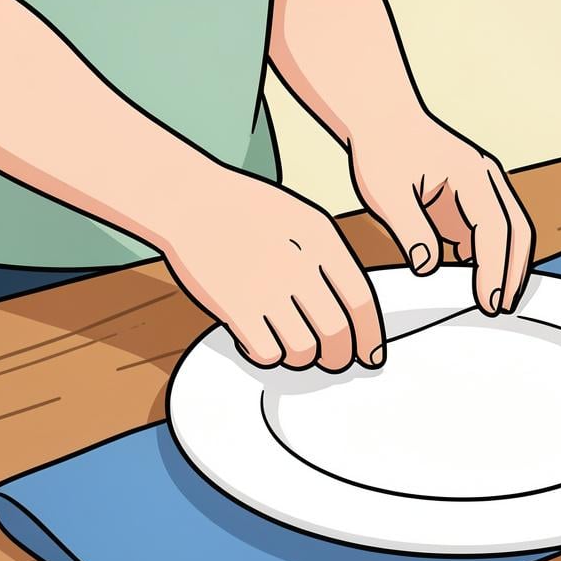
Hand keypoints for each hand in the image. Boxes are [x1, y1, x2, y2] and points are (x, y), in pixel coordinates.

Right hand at [160, 168, 382, 370]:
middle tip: (332, 360)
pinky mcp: (234, 308)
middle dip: (339, 357)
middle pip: (337, 334)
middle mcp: (299, 266)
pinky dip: (267, 356)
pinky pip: (267, 353)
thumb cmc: (249, 210)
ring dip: (302, 357)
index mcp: (322, 242)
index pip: (362, 302)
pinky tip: (258, 341)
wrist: (190, 200)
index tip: (371, 356)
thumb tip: (356, 310)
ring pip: (303, 350)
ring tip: (290, 344)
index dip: (371, 337)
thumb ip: (334, 260)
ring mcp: (266, 288)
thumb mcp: (305, 220)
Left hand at [348, 118, 534, 313]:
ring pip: (510, 232)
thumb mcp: (387, 194)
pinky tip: (478, 282)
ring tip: (494, 302)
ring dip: (507, 267)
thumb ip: (411, 232)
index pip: (494, 229)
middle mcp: (487, 179)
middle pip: (516, 231)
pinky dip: (490, 258)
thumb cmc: (384, 151)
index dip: (495, 269)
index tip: (489, 301)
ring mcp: (484, 188)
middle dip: (513, 272)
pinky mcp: (473, 199)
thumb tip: (428, 268)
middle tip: (499, 308)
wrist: (382, 120)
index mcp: (472, 175)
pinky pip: (491, 233)